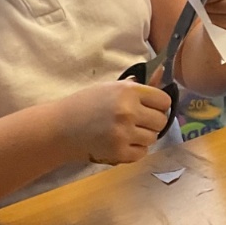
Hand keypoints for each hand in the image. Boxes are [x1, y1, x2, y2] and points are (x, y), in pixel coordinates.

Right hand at [55, 80, 170, 164]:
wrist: (61, 127)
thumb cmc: (86, 104)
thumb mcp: (112, 88)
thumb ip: (139, 85)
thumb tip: (163, 72)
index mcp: (128, 91)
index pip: (164, 101)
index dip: (158, 105)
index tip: (149, 108)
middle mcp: (129, 111)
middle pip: (161, 121)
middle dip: (152, 122)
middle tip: (137, 122)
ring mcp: (124, 133)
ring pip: (153, 138)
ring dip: (143, 136)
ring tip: (126, 132)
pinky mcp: (118, 152)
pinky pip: (142, 153)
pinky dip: (135, 150)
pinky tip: (121, 142)